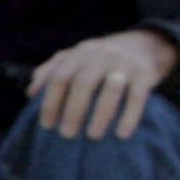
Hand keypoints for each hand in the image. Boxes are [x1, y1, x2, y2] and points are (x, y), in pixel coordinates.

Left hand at [28, 29, 179, 140]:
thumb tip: (31, 93)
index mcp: (81, 53)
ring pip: (111, 88)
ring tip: (93, 136)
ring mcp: (125, 63)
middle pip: (83, 82)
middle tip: (67, 135)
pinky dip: (129, 116)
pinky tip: (122, 134)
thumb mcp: (77, 56)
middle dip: (73, 110)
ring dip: (101, 114)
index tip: (47, 125)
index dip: (51, 102)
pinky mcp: (146, 73)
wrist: (148, 44)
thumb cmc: (103, 58)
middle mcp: (102, 55)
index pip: (60, 76)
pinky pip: (137, 96)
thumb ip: (52, 70)